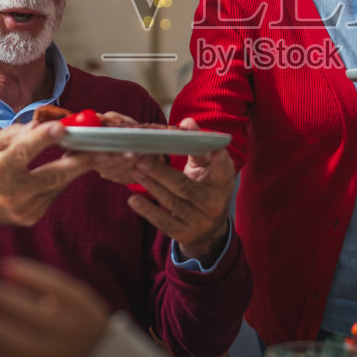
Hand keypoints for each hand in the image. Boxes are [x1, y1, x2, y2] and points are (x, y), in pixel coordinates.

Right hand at [0, 119, 101, 234]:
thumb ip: (12, 135)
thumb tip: (39, 124)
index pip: (24, 151)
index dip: (44, 138)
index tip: (63, 126)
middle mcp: (11, 193)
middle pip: (54, 174)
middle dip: (82, 159)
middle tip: (103, 148)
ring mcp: (23, 208)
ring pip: (59, 184)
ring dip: (77, 167)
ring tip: (95, 151)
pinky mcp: (31, 216)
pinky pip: (53, 193)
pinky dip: (61, 178)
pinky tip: (67, 166)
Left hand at [126, 117, 233, 263]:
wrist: (209, 229)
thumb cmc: (204, 186)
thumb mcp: (205, 167)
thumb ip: (196, 145)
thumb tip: (187, 122)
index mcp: (223, 182)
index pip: (223, 169)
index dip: (219, 160)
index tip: (213, 150)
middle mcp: (215, 204)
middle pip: (186, 187)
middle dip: (162, 173)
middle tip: (142, 160)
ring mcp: (201, 222)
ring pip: (172, 203)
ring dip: (151, 186)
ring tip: (135, 172)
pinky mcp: (185, 234)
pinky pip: (164, 222)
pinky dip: (147, 210)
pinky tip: (133, 199)